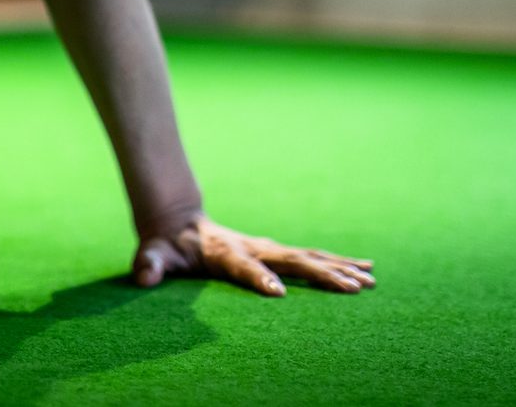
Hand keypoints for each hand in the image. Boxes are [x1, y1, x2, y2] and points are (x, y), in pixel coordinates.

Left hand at [130, 213, 374, 296]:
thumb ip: (149, 264)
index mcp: (225, 253)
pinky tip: (365, 270)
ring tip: (371, 281)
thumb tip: (143, 275)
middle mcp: (252, 248)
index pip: (245, 267)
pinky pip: (312, 258)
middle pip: (290, 261)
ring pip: (309, 258)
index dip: (259, 279)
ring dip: (339, 269)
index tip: (278, 294)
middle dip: (321, 275)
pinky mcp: (276, 252)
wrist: (178, 220)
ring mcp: (267, 248)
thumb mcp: (154, 254)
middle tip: (354, 289)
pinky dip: (339, 264)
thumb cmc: (166, 246)